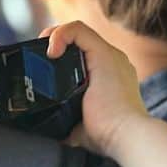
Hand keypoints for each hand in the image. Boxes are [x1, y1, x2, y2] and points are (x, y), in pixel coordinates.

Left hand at [43, 20, 148, 162]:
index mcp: (109, 77)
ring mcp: (110, 56)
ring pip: (78, 32)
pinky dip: (60, 34)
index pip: (83, 55)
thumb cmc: (110, 136)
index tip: (45, 68)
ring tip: (43, 52)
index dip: (62, 55)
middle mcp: (112, 62)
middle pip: (79, 41)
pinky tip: (51, 51)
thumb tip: (57, 135)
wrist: (126, 137)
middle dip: (56, 44)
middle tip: (39, 60)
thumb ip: (71, 126)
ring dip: (55, 36)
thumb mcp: (84, 127)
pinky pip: (78, 30)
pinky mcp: (103, 54)